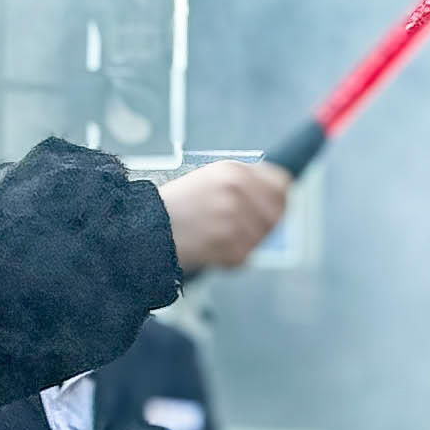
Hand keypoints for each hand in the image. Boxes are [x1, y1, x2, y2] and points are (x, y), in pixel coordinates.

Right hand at [158, 160, 290, 273]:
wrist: (147, 228)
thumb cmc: (178, 206)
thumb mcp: (211, 178)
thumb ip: (245, 183)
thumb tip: (279, 193)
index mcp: (234, 171)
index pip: (281, 184)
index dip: (280, 198)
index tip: (275, 206)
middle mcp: (237, 193)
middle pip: (278, 213)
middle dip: (267, 224)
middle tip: (247, 229)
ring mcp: (235, 220)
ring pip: (262, 238)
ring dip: (247, 242)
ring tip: (219, 237)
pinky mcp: (230, 247)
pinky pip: (246, 257)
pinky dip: (233, 258)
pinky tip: (213, 248)